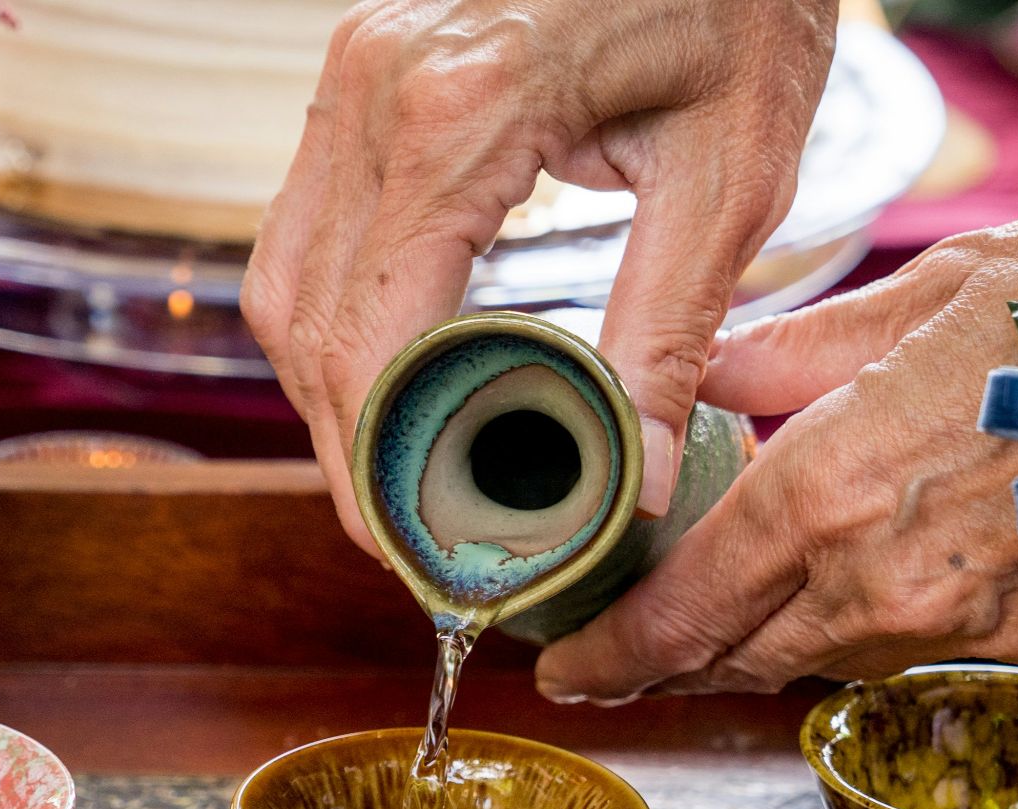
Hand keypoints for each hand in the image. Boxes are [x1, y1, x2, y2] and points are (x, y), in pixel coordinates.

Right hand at [241, 0, 836, 553]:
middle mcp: (374, 87)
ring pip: (282, 280)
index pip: (370, 328)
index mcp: (464, 110)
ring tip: (392, 473)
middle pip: (305, 318)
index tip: (415, 546)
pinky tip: (386, 376)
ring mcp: (350, 75)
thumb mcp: (731, 172)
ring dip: (325, 389)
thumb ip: (667, 333)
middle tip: (404, 534)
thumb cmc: (736, 5)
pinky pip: (303, 231)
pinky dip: (330, 320)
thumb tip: (637, 481)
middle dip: (344, 445)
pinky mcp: (354, 79)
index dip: (377, 458)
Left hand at [533, 191, 1017, 702]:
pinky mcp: (1012, 631)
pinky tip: (814, 609)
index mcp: (828, 494)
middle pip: (733, 657)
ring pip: (811, 662)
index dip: (611, 655)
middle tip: (604, 668)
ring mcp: (950, 617)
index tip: (564, 669)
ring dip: (745, 653)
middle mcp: (877, 579)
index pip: (683, 611)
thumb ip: (786, 355)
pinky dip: (837, 637)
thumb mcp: (913, 299)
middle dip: (659, 669)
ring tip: (692, 638)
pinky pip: (892, 652)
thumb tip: (705, 373)